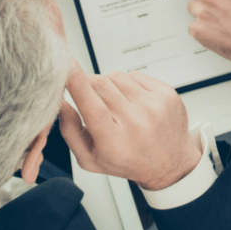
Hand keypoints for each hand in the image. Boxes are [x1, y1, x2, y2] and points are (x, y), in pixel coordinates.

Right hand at [59, 61, 199, 190]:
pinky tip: (131, 100)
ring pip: (117, 77)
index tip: (67, 66)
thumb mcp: (90, 158)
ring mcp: (154, 107)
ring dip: (108, 84)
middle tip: (87, 93)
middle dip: (87, 83)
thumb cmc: (128, 160)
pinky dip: (127, 83)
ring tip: (114, 103)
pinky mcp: (166, 94)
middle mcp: (137, 124)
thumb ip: (70, 131)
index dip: (78, 84)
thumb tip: (60, 102)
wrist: (170, 163)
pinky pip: (135, 75)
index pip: (94, 108)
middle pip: (101, 86)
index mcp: (115, 143)